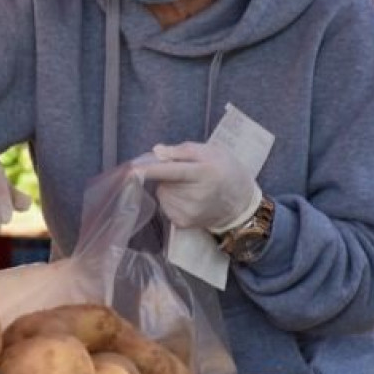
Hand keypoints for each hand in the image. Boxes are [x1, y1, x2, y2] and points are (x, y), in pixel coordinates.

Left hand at [140, 142, 258, 231]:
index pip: (173, 171)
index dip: (152, 169)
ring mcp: (189, 212)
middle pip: (164, 181)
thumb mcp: (211, 151)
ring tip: (188, 186)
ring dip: (169, 187)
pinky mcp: (183, 223)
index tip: (132, 169)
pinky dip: (171, 199)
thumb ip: (183, 150)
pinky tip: (187, 198)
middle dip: (167, 174)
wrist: (240, 203)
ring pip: (163, 193)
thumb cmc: (225, 170)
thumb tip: (157, 152)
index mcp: (205, 173)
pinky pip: (165, 205)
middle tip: (185, 172)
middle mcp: (196, 196)